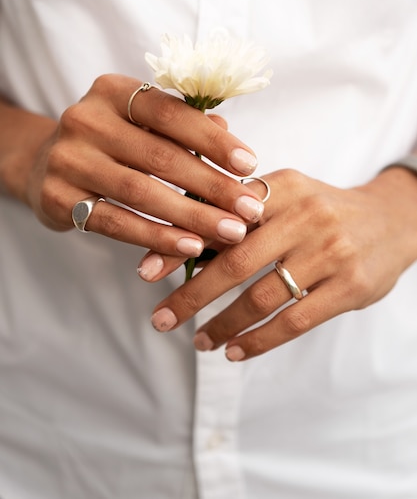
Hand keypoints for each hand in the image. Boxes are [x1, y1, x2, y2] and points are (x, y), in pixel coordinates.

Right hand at [22, 74, 264, 253]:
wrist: (44, 162)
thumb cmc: (112, 141)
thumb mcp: (142, 123)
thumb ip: (182, 126)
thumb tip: (227, 134)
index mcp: (112, 91)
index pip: (170, 113)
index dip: (213, 141)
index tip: (250, 165)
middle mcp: (85, 119)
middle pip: (161, 157)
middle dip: (213, 186)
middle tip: (249, 210)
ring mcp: (67, 159)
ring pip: (141, 192)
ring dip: (192, 216)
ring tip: (231, 232)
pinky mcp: (57, 198)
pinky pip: (116, 222)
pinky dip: (157, 236)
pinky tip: (190, 246)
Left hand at [149, 167, 416, 359]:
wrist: (391, 220)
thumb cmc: (322, 210)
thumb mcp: (286, 195)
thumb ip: (239, 212)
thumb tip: (178, 239)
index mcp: (283, 186)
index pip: (220, 217)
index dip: (180, 245)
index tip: (145, 272)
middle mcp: (306, 214)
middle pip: (236, 261)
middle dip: (191, 295)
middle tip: (160, 319)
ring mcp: (331, 251)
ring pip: (262, 297)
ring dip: (223, 324)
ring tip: (198, 341)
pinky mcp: (350, 287)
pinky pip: (294, 321)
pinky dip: (259, 340)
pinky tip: (235, 351)